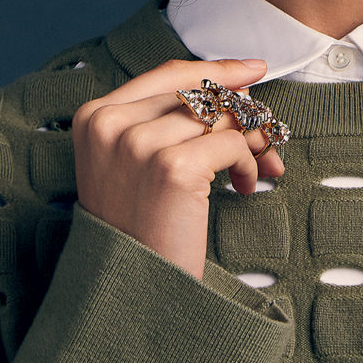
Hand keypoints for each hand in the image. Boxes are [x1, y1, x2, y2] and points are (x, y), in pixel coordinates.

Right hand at [71, 58, 284, 278]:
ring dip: (252, 142)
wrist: (131, 291)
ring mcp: (138, 143)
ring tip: (258, 169)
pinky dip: (251, 164)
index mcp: (94, 117)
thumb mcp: (135, 166)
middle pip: (201, 93)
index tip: (252, 70)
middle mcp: (110, 124)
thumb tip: (238, 87)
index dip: (216, 70)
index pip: (169, 74)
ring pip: (222, 116)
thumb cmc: (138, 230)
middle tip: (267, 140)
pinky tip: (246, 187)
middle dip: (244, 113)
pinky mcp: (172, 167)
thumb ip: (168, 122)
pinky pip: (234, 143)